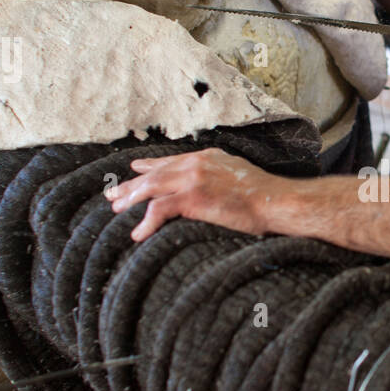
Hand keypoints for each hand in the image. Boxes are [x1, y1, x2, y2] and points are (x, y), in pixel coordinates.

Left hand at [104, 148, 279, 241]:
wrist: (276, 201)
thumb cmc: (265, 196)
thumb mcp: (238, 175)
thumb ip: (219, 176)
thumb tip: (213, 187)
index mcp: (207, 158)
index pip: (170, 160)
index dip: (150, 166)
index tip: (134, 170)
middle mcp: (196, 163)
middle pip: (154, 173)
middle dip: (131, 184)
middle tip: (113, 194)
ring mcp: (193, 179)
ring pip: (150, 187)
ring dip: (131, 199)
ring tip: (117, 210)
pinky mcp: (192, 197)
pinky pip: (159, 209)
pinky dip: (146, 221)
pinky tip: (139, 233)